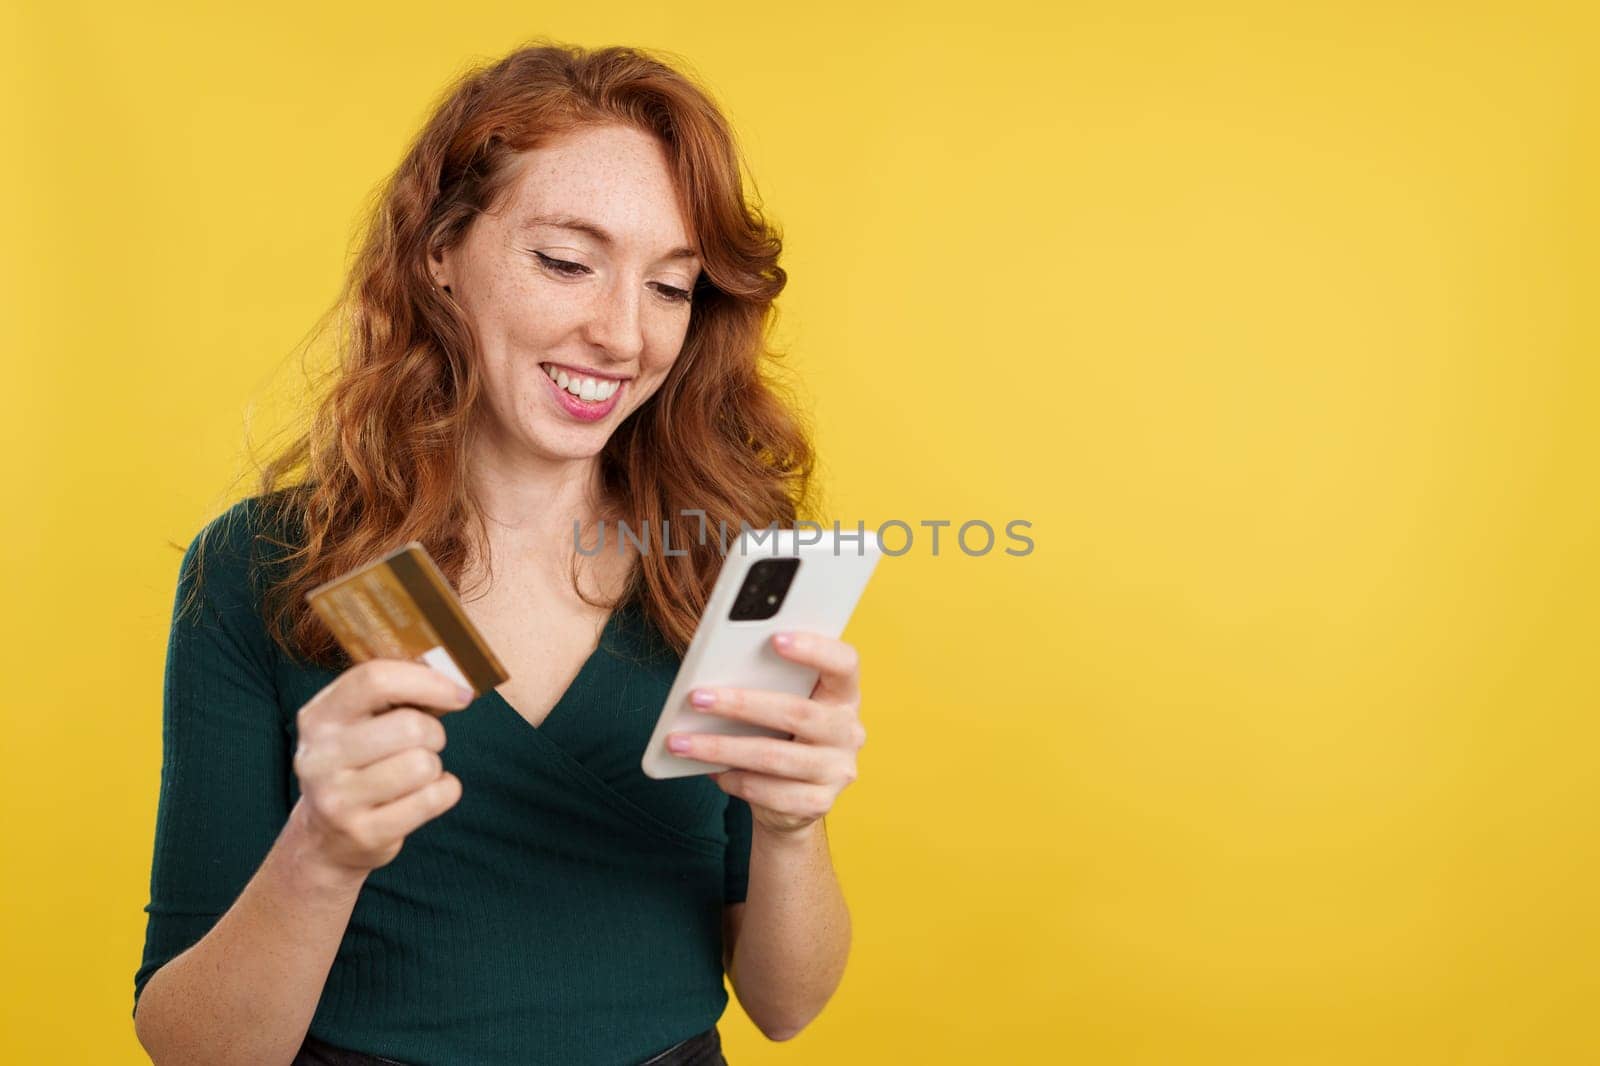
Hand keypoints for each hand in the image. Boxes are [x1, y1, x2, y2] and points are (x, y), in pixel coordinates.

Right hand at [289, 659, 472, 880]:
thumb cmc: (358, 764)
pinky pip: (433, 799)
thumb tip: (455, 681)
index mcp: (318, 716)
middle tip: (426, 744)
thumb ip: (395, 695)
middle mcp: (320, 756)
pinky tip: (422, 796)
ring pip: (424, 765)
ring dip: (434, 766)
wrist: (324, 836)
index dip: (427, 681)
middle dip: (434, 733)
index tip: (460, 694)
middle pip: (411, 726)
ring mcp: (337, 799)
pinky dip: (443, 792)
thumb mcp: (358, 723)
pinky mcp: (363, 833)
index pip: (374, 679)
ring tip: (415, 773)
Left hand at [667, 631, 865, 835]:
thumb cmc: (781, 736)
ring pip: (774, 756)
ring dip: (721, 748)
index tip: (775, 638)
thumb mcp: (781, 705)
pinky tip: (711, 772)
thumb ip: (766, 685)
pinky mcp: (820, 803)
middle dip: (740, 704)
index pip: (844, 664)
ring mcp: (837, 770)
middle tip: (696, 698)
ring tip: (681, 741)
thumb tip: (712, 678)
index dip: (815, 649)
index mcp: (844, 695)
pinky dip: (735, 780)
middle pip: (797, 712)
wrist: (795, 801)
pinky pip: (770, 792)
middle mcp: (848, 731)